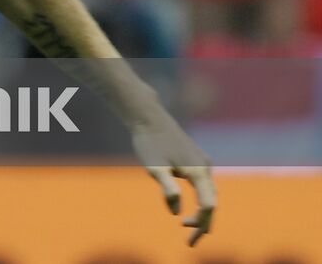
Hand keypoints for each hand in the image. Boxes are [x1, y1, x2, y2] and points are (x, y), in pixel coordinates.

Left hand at [132, 116, 215, 245]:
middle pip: (211, 202)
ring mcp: (202, 162)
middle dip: (202, 223)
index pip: (208, 205)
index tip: (189, 237)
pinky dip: (199, 199)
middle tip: (189, 242)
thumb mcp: (155, 168)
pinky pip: (203, 185)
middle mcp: (205, 167)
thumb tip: (176, 212)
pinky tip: (186, 205)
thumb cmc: (150, 142)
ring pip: (208, 193)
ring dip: (200, 212)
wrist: (148, 117)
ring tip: (186, 225)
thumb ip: (168, 189)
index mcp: (198, 172)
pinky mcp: (196, 159)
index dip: (201, 224)